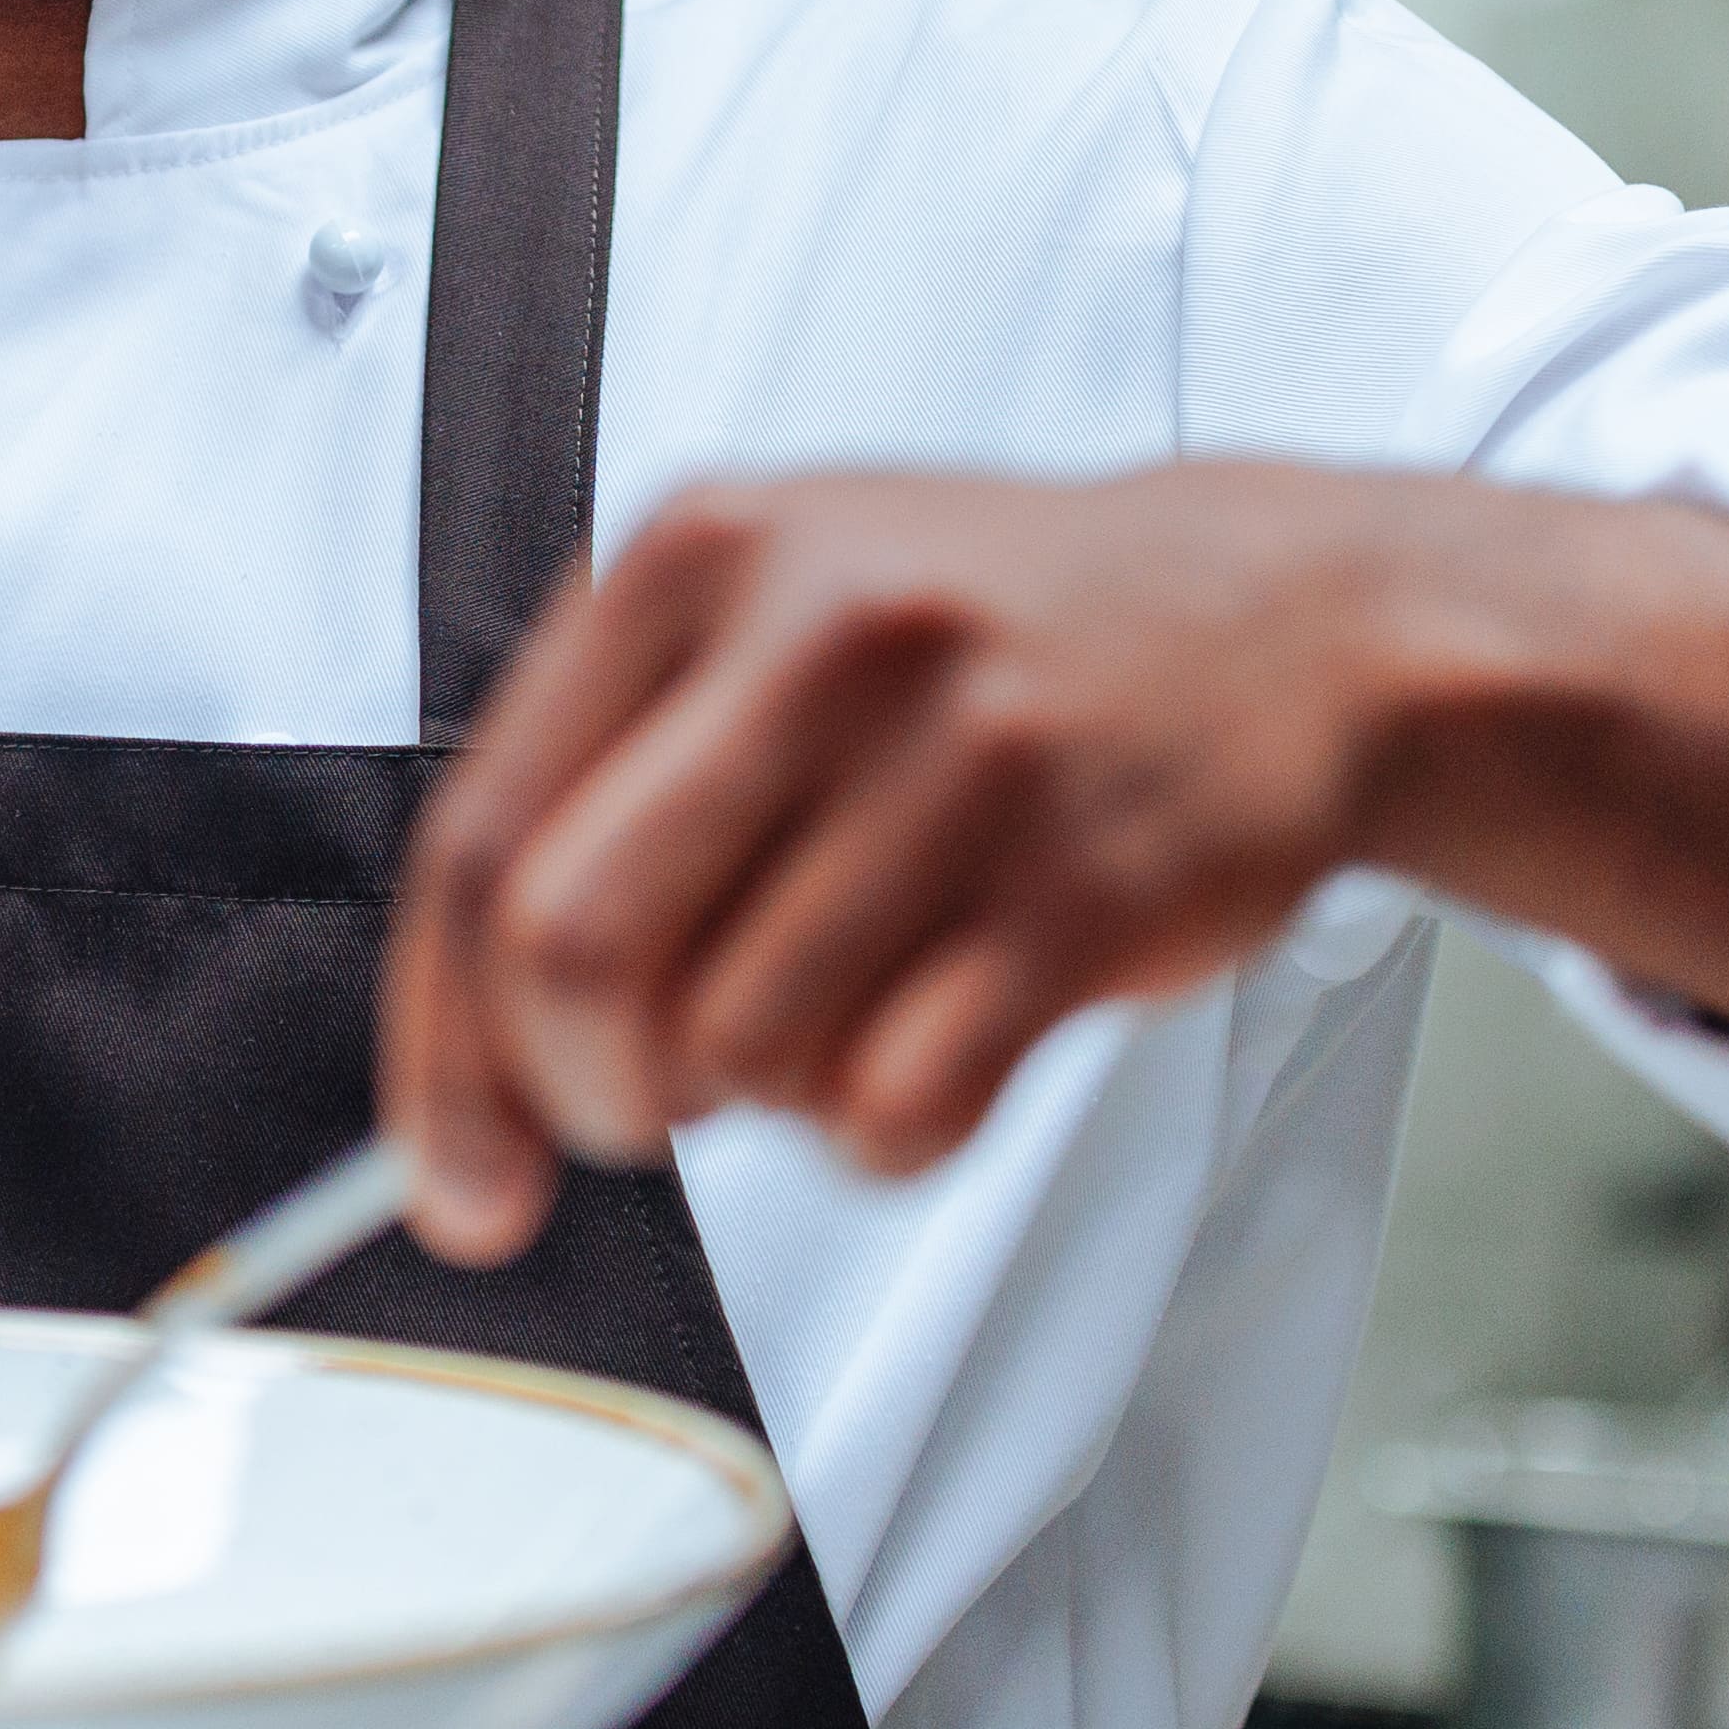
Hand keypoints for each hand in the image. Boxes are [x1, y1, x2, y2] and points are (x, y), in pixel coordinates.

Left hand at [381, 468, 1430, 1263]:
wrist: (1284, 617)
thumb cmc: (995, 640)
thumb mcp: (773, 612)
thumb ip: (604, 787)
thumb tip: (463, 1082)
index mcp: (702, 555)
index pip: (480, 842)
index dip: (444, 1049)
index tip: (454, 1173)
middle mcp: (822, 636)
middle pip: (574, 953)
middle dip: (585, 1091)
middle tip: (639, 1112)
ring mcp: (961, 759)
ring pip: (738, 1048)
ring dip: (763, 1097)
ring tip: (841, 1013)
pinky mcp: (1079, 890)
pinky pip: (895, 1107)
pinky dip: (881, 1139)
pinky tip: (927, 1057)